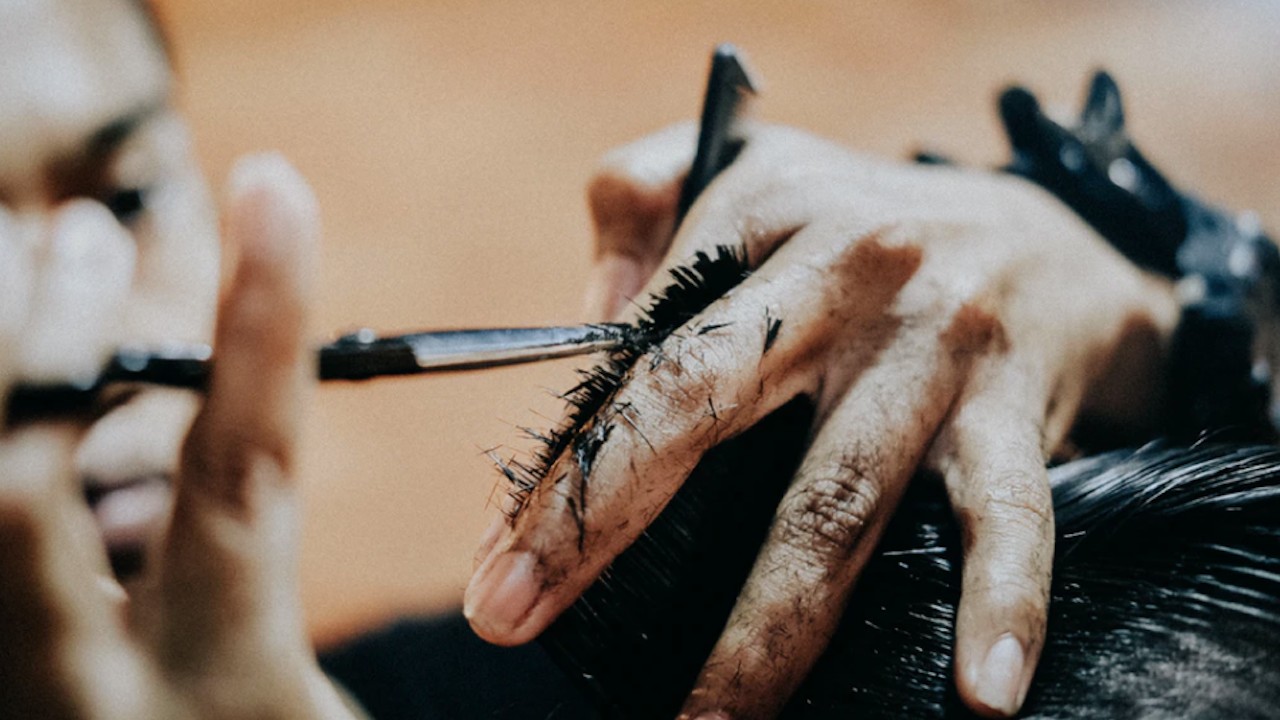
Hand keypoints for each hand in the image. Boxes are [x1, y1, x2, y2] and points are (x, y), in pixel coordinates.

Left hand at [0, 156, 357, 719]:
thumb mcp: (282, 697)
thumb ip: (240, 583)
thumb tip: (204, 435)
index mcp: (226, 693)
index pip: (240, 473)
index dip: (259, 321)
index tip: (272, 188)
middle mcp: (87, 701)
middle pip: (19, 488)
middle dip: (56, 337)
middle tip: (88, 232)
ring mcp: (12, 697)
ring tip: (25, 266)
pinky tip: (0, 392)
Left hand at [466, 123, 1177, 718]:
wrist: (1054, 237)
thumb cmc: (864, 224)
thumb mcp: (753, 167)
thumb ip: (644, 199)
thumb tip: (586, 314)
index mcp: (764, 209)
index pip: (637, 345)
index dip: (563, 456)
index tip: (497, 554)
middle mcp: (847, 271)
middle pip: (702, 402)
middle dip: (598, 520)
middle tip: (512, 614)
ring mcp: (934, 346)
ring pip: (833, 498)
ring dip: (764, 625)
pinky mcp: (1014, 406)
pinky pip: (1011, 516)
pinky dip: (1003, 603)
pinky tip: (980, 695)